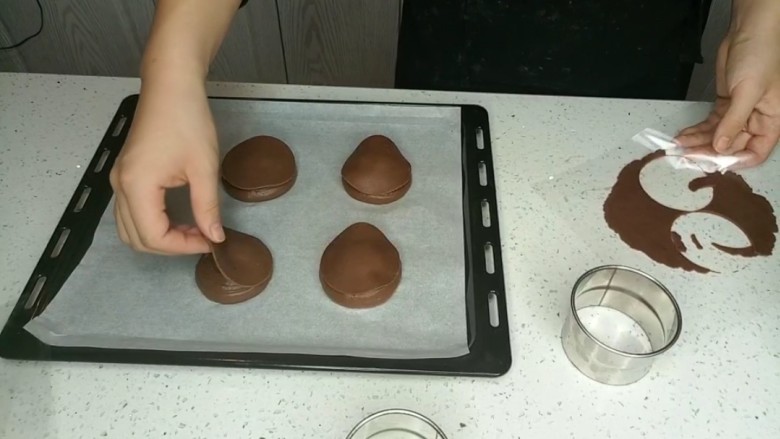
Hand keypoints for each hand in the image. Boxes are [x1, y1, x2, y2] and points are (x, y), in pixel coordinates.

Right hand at [109, 76, 223, 254]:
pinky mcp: (125, 174)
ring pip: (130, 228)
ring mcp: (119, 180)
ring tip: (192, 229)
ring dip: (159, 237)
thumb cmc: (188, 120)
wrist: (171, 86)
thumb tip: (214, 237)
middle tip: (203, 238)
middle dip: (171, 246)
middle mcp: (120, 187)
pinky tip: (179, 218)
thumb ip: (207, 207)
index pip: (154, 236)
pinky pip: (131, 212)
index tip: (210, 241)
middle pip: (136, 238)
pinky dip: (152, 223)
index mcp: (137, 186)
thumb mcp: (204, 167)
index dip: (183, 246)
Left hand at [675, 2, 779, 168]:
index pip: (756, 152)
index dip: (736, 160)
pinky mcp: (726, 104)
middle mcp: (756, 120)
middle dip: (709, 151)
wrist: (749, 31)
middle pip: (732, 146)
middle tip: (688, 155)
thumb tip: (720, 147)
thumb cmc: (761, 55)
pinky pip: (711, 123)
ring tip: (680, 146)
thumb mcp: (748, 92)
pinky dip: (697, 130)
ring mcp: (739, 113)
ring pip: (718, 136)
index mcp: (771, 121)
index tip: (714, 164)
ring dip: (698, 142)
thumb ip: (734, 122)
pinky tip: (684, 135)